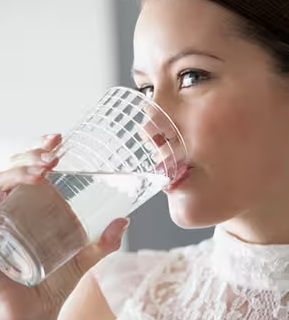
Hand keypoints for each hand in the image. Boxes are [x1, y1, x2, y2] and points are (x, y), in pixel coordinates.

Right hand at [0, 134, 128, 319]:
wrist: (33, 317)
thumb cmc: (51, 287)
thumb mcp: (81, 260)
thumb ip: (102, 243)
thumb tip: (124, 221)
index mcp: (31, 211)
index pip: (28, 172)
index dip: (37, 152)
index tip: (58, 139)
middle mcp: (12, 211)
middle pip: (13, 171)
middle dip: (31, 153)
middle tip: (55, 148)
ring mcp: (0, 220)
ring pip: (1, 181)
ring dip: (22, 166)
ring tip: (49, 164)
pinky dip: (7, 186)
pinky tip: (34, 183)